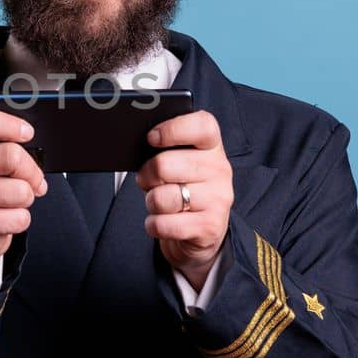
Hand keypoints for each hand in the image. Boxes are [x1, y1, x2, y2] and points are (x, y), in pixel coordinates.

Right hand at [0, 108, 48, 275]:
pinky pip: (18, 218)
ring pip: (20, 191)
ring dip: (27, 197)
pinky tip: (5, 216)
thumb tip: (37, 146)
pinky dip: (20, 219)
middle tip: (33, 178)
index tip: (27, 133)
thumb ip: (4, 142)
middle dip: (32, 171)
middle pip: (10, 157)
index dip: (8, 124)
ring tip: (13, 199)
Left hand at [136, 110, 232, 286]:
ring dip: (151, 203)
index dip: (173, 129)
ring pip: (161, 197)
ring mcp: (217, 199)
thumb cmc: (183, 187)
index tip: (152, 138)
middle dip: (146, 176)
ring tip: (161, 203)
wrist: (202, 230)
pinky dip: (154, 225)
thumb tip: (138, 141)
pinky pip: (163, 224)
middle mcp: (220, 170)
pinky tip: (163, 221)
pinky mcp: (209, 226)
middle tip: (150, 181)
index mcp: (212, 147)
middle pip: (164, 165)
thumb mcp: (180, 161)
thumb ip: (165, 147)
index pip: (201, 126)